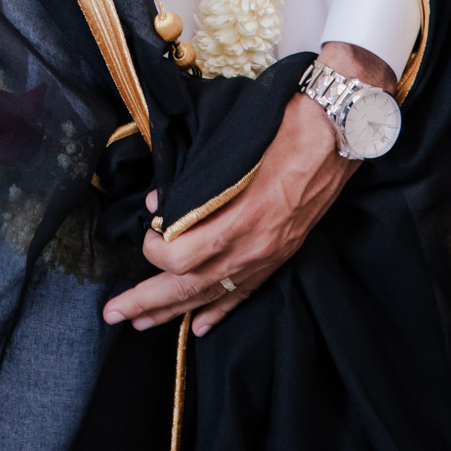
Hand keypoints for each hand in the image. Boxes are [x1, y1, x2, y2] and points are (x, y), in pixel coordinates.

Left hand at [103, 41, 394, 338]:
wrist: (337, 130)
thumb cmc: (283, 126)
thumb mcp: (232, 147)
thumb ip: (195, 181)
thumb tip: (161, 205)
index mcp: (241, 219)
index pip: (182, 256)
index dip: (154, 250)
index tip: (145, 231)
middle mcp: (254, 246)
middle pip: (190, 286)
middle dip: (148, 302)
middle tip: (113, 312)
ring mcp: (268, 254)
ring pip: (213, 295)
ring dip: (174, 310)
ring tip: (141, 323)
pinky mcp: (280, 254)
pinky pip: (243, 292)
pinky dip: (219, 310)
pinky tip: (200, 324)